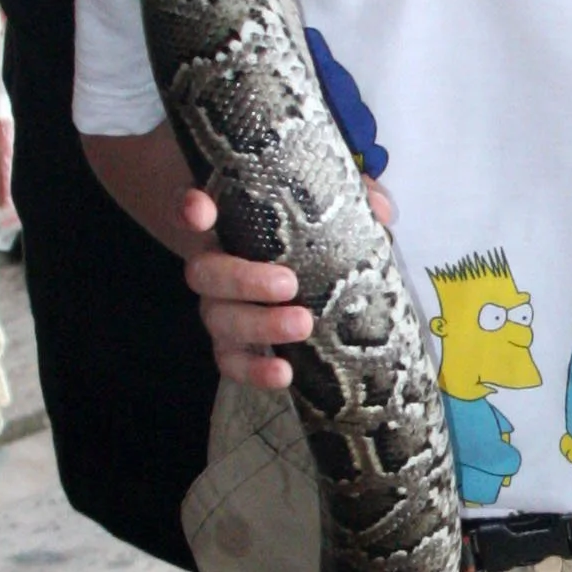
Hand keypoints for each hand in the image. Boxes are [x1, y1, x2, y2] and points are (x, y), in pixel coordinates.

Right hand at [179, 179, 393, 388]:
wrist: (283, 272)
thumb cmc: (299, 231)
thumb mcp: (324, 207)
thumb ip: (351, 197)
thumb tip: (382, 210)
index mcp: (226, 223)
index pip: (192, 209)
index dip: (190, 209)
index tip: (202, 210)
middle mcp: (213, 264)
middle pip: (205, 273)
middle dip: (244, 280)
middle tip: (289, 284)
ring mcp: (218, 307)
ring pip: (219, 319)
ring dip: (259, 325)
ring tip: (303, 325)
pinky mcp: (231, 344)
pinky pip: (231, 362)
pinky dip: (253, 370)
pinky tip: (284, 374)